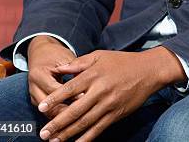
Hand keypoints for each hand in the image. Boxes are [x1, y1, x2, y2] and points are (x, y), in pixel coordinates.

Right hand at [27, 35, 77, 119]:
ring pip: (48, 112)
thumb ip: (74, 70)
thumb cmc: (56, 54)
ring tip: (79, 117)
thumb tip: (87, 85)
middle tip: (83, 112)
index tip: (85, 97)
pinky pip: (48, 112)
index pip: (54, 90)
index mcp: (38, 74)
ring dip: (63, 116)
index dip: (70, 94)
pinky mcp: (37, 101)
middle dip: (66, 111)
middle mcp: (33, 87)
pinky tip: (73, 118)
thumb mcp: (65, 58)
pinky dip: (60, 115)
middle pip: (48, 106)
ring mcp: (33, 96)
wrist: (41, 53)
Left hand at [37, 47, 185, 141]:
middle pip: (75, 110)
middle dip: (57, 123)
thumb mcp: (99, 56)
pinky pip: (98, 129)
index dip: (54, 99)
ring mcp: (108, 104)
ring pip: (84, 123)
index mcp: (94, 75)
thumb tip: (58, 68)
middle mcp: (100, 91)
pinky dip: (86, 139)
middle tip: (43, 133)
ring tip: (54, 141)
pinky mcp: (116, 114)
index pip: (70, 89)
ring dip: (67, 134)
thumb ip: (78, 63)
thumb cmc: (121, 61)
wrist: (147, 71)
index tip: (41, 107)